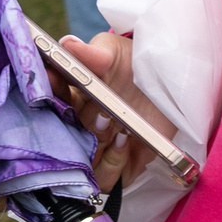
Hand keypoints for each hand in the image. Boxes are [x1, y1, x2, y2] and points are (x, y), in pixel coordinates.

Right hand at [53, 32, 176, 191]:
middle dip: (79, 120)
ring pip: (81, 157)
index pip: (48, 99)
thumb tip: (68, 44)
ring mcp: (93, 150)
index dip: (50, 91)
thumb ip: (96, 52)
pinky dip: (113, 161)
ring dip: (96, 139)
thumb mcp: (118, 54)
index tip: (57, 79)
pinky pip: (103, 177)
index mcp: (69, 98)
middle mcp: (76, 128)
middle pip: (62, 134)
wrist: (173, 90)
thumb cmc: (136, 67)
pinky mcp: (114, 170)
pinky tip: (126, 139)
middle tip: (97, 106)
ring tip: (112, 119)